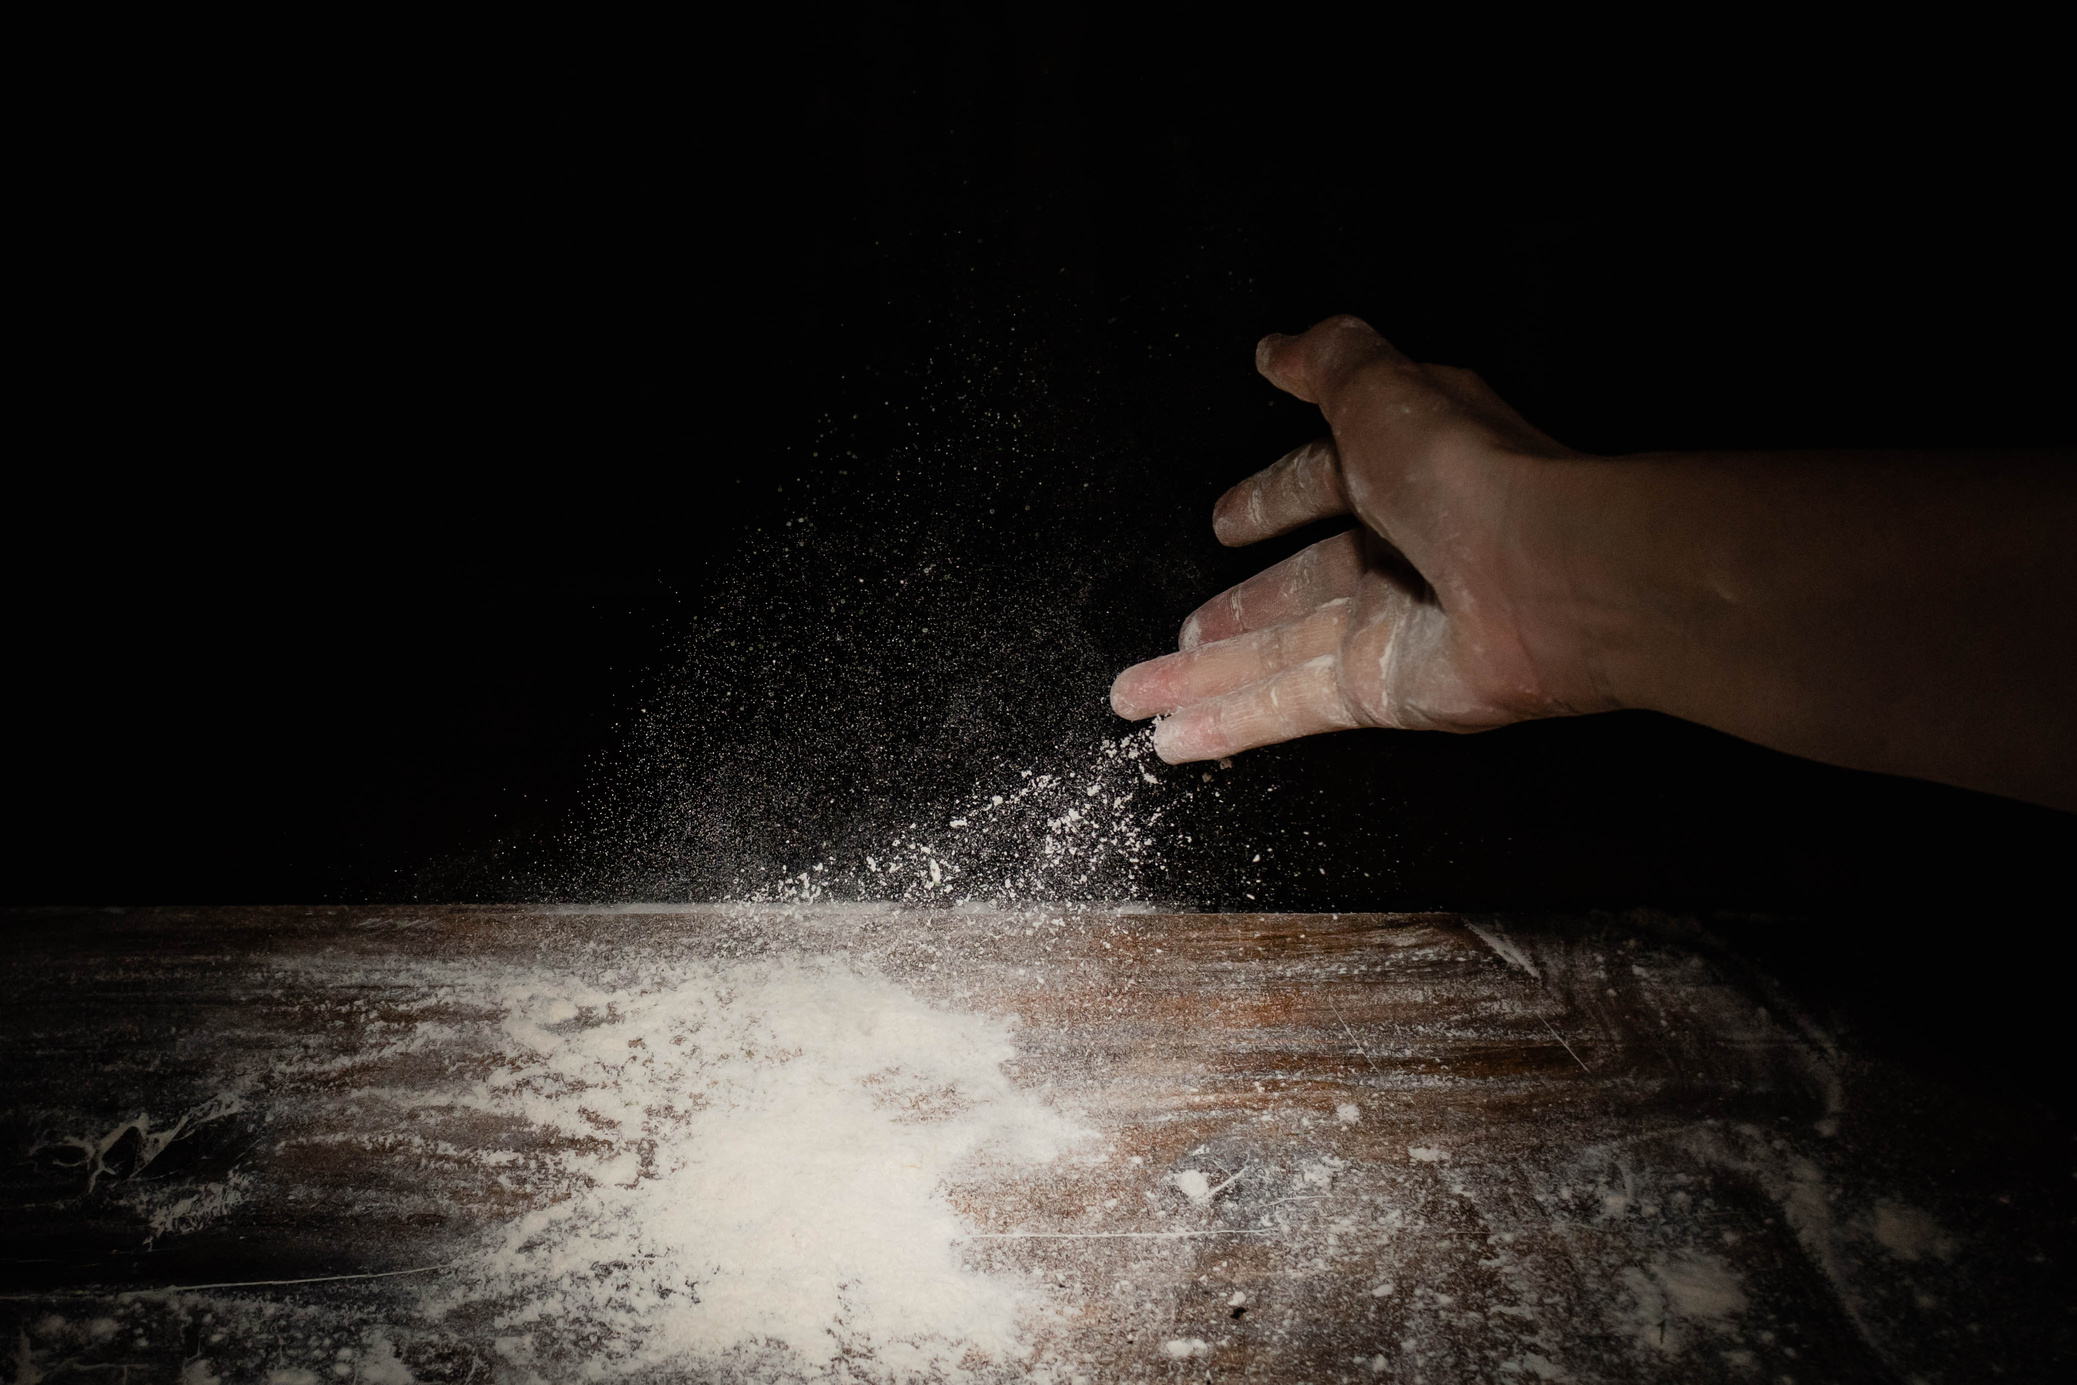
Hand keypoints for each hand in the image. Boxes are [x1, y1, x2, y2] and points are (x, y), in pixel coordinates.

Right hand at [1112, 315, 1607, 763]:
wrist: (1544, 573)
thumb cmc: (1470, 471)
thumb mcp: (1381, 386)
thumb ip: (1325, 362)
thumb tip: (1276, 346)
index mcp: (1400, 469)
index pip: (1321, 485)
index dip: (1271, 499)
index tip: (1224, 521)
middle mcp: (1397, 550)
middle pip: (1295, 587)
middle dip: (1234, 611)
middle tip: (1182, 631)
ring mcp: (1389, 625)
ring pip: (1277, 655)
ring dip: (1206, 677)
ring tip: (1138, 695)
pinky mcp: (1382, 690)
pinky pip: (1291, 707)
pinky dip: (1231, 723)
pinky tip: (1174, 738)